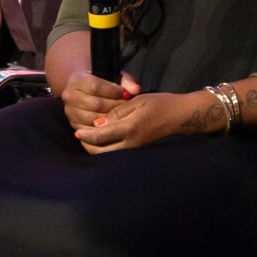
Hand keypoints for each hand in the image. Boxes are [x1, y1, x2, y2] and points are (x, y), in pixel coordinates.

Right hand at [61, 71, 140, 133]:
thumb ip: (126, 81)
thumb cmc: (104, 83)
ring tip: (122, 116)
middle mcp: (69, 95)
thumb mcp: (114, 77)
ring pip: (92, 118)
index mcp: (77, 79)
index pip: (96, 86)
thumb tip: (136, 90)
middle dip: (114, 106)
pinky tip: (114, 125)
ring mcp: (69, 111)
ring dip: (110, 119)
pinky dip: (102, 129)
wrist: (86, 91)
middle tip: (127, 107)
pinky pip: (89, 130)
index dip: (113, 91)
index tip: (127, 94)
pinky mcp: (73, 124)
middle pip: (94, 104)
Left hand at [75, 89, 196, 153]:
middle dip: (87, 145)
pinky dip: (105, 150)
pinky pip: (116, 154)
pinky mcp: (137, 150)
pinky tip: (102, 141)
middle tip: (80, 135)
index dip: (85, 135)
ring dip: (95, 149)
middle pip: (100, 152)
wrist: (180, 115)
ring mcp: (135, 149)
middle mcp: (131, 143)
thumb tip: (97, 124)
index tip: (77, 131)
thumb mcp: (136, 101)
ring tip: (88, 139)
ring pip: (107, 156)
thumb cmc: (159, 103)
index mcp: (129, 128)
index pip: (100, 136)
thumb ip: (116, 113)